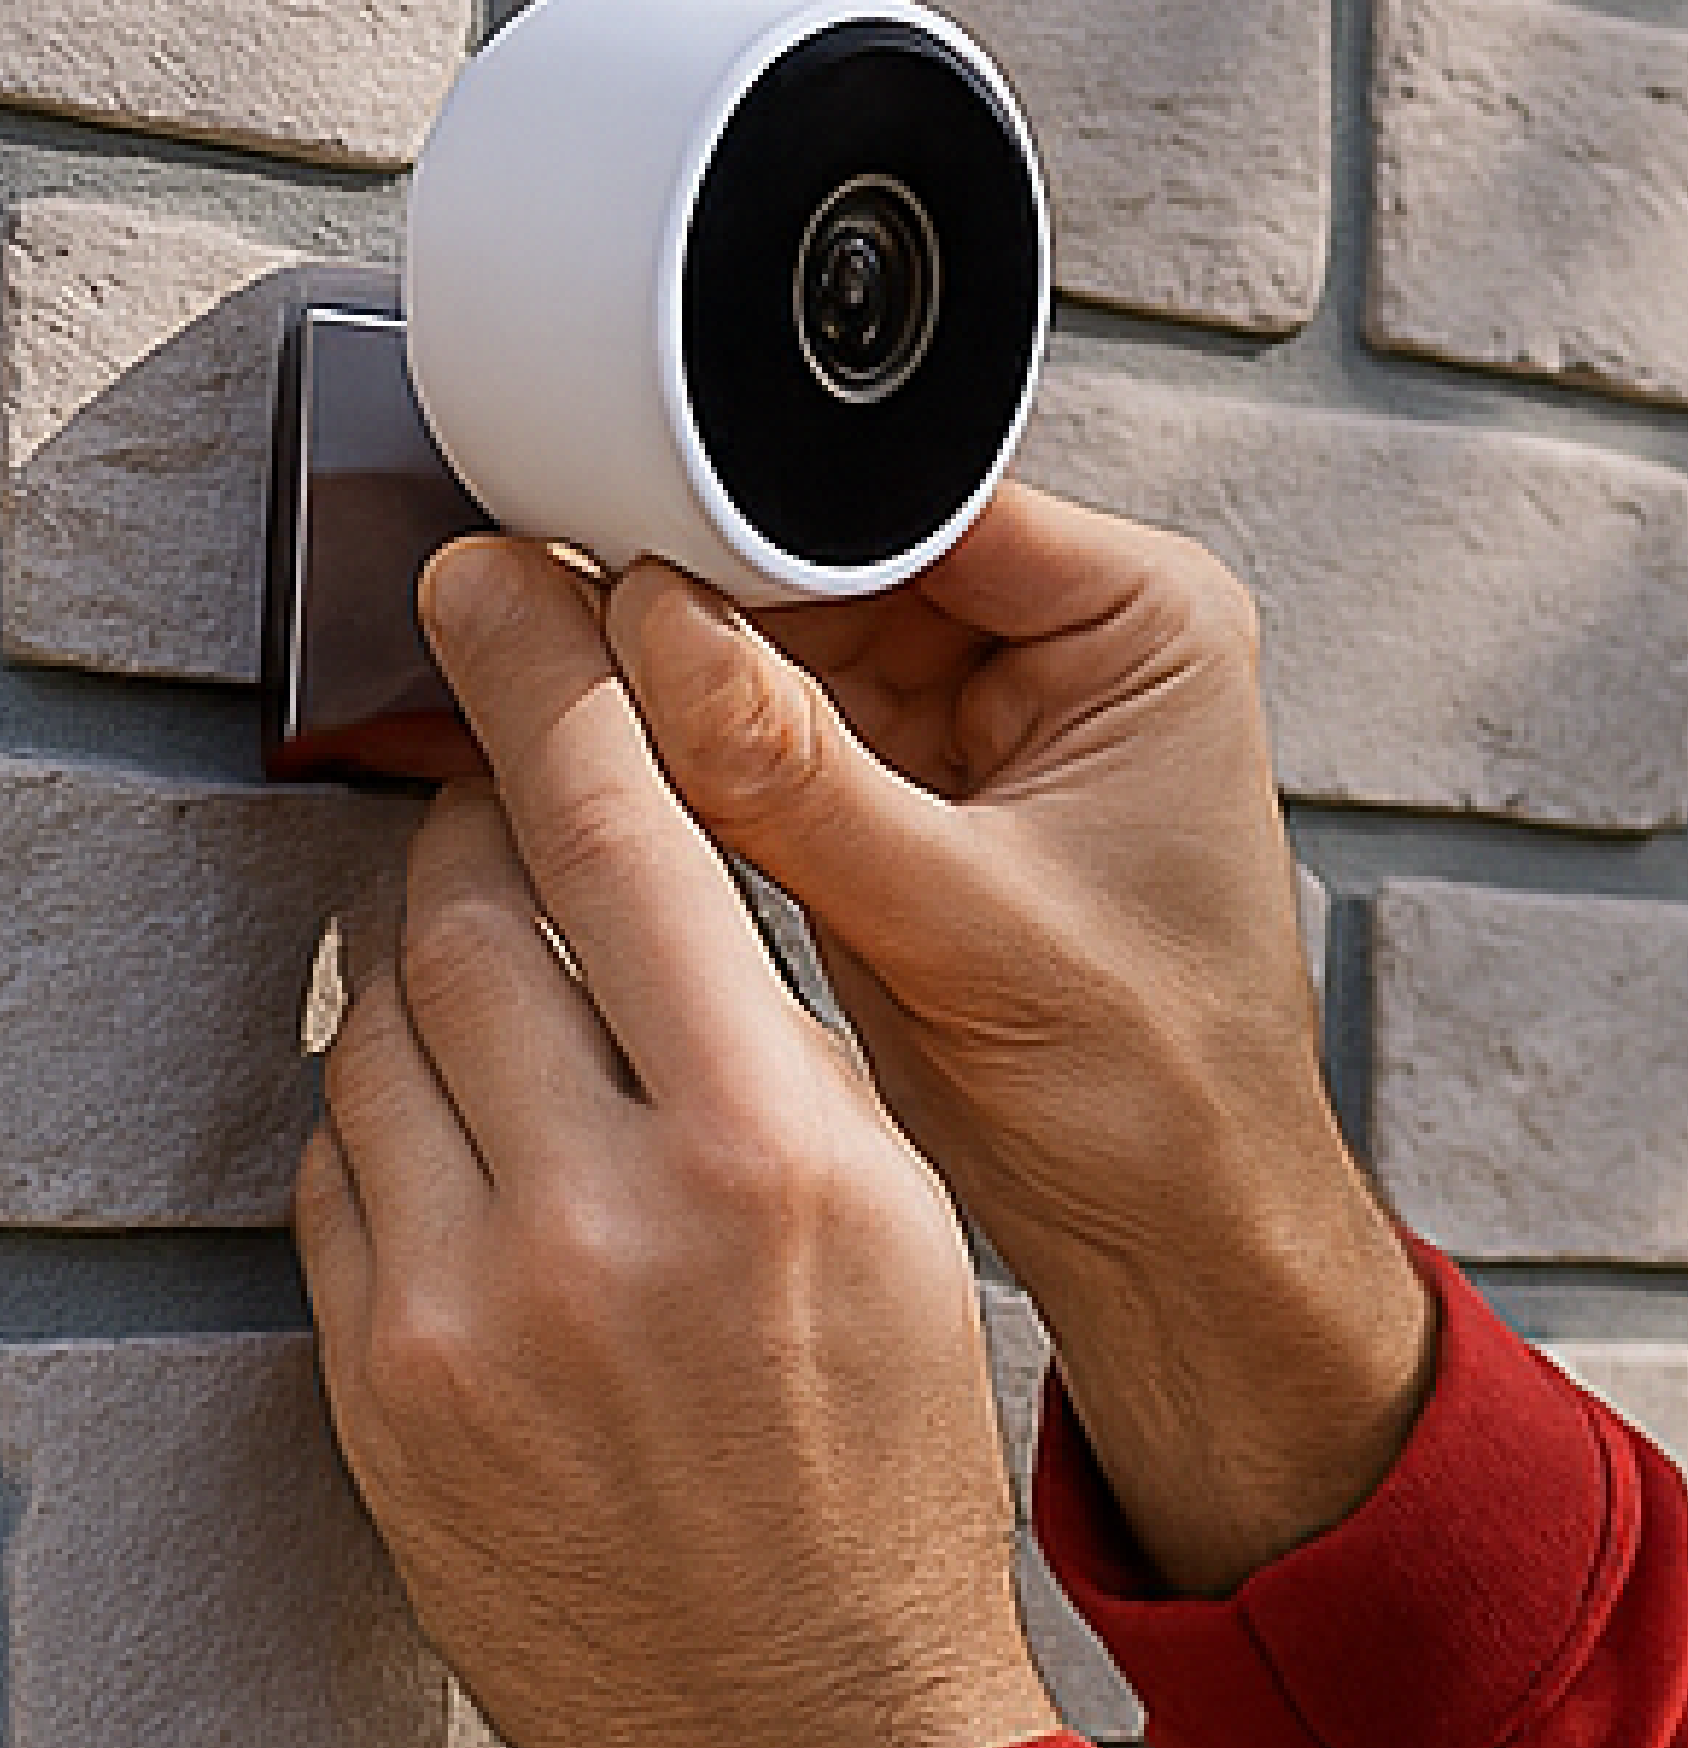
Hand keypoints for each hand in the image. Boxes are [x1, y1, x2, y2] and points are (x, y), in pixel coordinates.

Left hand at [293, 539, 1056, 1747]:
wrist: (811, 1735)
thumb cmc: (881, 1477)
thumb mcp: (893, 1219)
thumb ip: (763, 1035)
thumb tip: (639, 861)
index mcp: (768, 1155)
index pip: (618, 835)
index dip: (547, 682)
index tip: (495, 590)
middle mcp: (599, 1221)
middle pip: (459, 913)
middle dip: (461, 822)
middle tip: (485, 792)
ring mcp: (462, 1316)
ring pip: (370, 1034)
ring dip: (409, 968)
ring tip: (472, 966)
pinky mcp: (376, 1397)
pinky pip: (331, 1177)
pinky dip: (376, 1117)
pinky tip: (446, 1132)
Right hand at [604, 488, 1433, 1599]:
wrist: (1173, 1240)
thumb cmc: (1166, 1096)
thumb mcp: (967, 927)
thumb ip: (800, 779)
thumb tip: (652, 638)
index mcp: (1138, 622)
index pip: (912, 507)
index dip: (760, 522)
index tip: (627, 545)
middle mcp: (1060, 646)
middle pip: (830, 558)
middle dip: (705, 600)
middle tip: (575, 626)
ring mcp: (975, 719)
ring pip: (784, 641)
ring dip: (689, 678)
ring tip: (590, 706)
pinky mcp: (904, 792)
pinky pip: (771, 729)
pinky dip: (699, 755)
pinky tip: (634, 774)